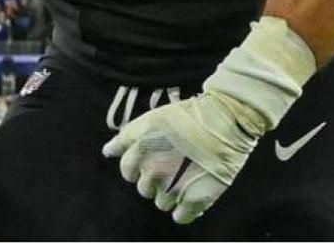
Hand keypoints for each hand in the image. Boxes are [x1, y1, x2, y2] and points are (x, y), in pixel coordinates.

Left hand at [102, 88, 264, 224]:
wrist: (226, 120)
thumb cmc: (189, 116)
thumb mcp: (152, 118)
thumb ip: (126, 137)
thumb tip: (107, 151)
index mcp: (141, 150)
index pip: (127, 170)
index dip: (139, 166)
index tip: (154, 160)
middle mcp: (153, 170)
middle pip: (144, 188)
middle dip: (156, 180)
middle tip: (175, 165)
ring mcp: (173, 187)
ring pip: (161, 203)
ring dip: (171, 193)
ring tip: (186, 176)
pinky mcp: (194, 200)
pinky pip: (180, 217)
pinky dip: (185, 210)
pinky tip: (193, 195)